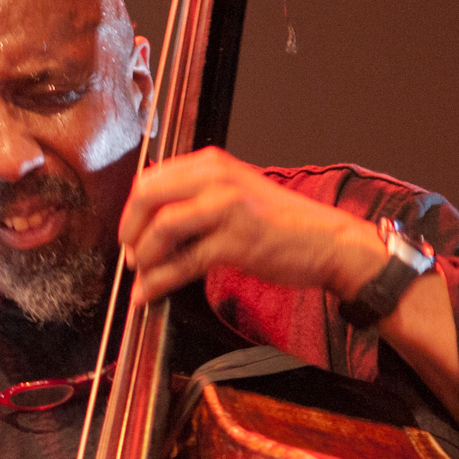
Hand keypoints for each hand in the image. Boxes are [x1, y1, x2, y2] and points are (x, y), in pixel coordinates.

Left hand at [119, 147, 386, 305]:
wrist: (328, 242)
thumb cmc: (283, 224)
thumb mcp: (237, 194)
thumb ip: (199, 198)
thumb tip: (153, 220)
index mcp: (213, 164)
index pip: (152, 178)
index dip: (133, 210)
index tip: (130, 233)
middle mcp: (217, 178)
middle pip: (148, 196)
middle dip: (130, 230)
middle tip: (130, 255)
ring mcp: (227, 208)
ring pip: (162, 228)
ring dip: (144, 257)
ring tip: (141, 276)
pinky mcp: (235, 242)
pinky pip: (183, 262)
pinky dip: (159, 281)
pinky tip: (149, 293)